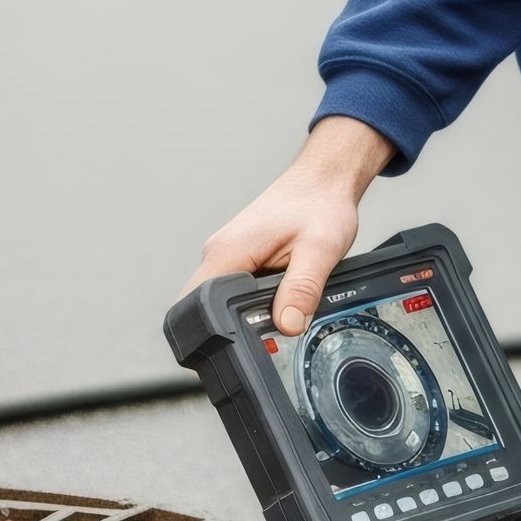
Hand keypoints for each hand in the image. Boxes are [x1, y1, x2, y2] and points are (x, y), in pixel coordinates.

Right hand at [181, 117, 395, 333]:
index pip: (197, 305)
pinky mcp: (240, 258)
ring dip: (252, 311)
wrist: (323, 180)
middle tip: (277, 322)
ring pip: (226, 301)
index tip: (246, 341)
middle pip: (209, 309)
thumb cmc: (319, 203)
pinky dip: (260, 299)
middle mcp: (220, 253)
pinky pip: (240, 289)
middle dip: (239, 326)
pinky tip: (283, 290)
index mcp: (227, 252)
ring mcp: (228, 256)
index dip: (216, 330)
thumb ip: (302, 289)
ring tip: (285, 300)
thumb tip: (288, 325)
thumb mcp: (320, 250)